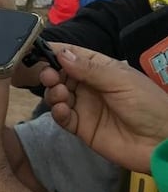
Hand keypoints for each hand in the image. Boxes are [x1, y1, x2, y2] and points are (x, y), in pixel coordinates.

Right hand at [40, 43, 167, 173]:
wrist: (162, 142)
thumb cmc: (148, 105)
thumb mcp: (120, 81)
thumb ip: (89, 69)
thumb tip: (62, 54)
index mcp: (100, 69)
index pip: (73, 56)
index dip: (56, 52)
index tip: (37, 50)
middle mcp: (89, 86)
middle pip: (60, 75)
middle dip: (50, 73)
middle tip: (49, 76)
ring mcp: (84, 107)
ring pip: (57, 95)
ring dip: (54, 92)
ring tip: (61, 94)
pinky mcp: (81, 128)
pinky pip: (63, 118)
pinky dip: (58, 112)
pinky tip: (62, 110)